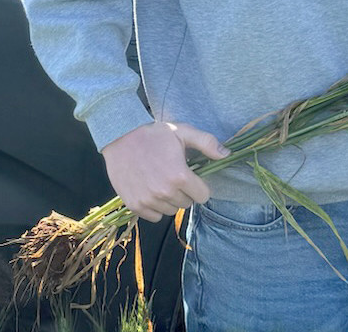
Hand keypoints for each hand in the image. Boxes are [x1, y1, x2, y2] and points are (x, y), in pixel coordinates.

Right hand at [100, 121, 229, 221]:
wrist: (120, 137)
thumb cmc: (153, 134)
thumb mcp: (182, 131)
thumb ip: (207, 143)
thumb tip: (227, 155)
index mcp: (180, 176)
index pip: (203, 196)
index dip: (199, 185)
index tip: (191, 176)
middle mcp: (165, 192)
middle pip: (187, 203)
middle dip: (184, 192)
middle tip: (173, 175)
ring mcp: (149, 200)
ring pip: (171, 210)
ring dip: (169, 200)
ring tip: (160, 180)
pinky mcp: (135, 205)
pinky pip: (154, 217)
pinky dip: (155, 207)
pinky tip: (150, 190)